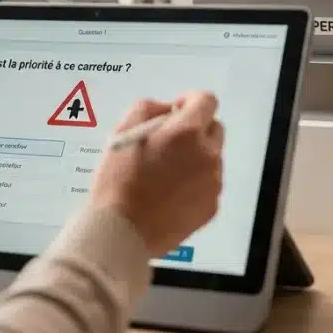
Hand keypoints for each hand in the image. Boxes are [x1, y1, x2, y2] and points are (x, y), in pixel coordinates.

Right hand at [90, 92, 223, 256]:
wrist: (122, 231)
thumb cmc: (118, 180)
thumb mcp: (123, 132)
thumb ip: (149, 109)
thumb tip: (169, 110)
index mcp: (186, 132)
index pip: (207, 101)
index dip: (191, 101)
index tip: (176, 112)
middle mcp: (207, 154)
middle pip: (214, 129)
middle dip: (196, 130)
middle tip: (168, 145)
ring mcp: (213, 182)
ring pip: (212, 158)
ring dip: (195, 158)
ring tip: (166, 175)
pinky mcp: (212, 207)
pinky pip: (208, 185)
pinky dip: (195, 184)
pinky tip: (170, 195)